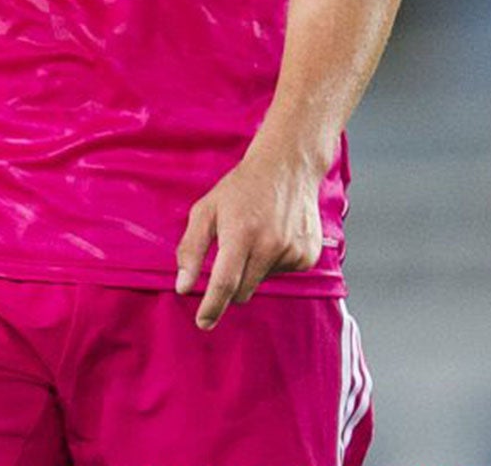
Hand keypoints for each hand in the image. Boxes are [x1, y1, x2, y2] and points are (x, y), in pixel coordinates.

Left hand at [174, 144, 323, 329]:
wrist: (286, 168)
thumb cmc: (240, 189)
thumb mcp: (206, 210)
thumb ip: (191, 248)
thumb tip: (182, 285)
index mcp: (241, 234)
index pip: (224, 283)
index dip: (211, 307)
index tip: (202, 323)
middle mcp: (270, 246)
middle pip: (242, 291)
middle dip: (229, 287)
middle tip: (228, 257)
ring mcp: (292, 252)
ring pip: (261, 282)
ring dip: (253, 269)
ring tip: (255, 234)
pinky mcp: (308, 257)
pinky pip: (282, 274)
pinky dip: (272, 262)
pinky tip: (273, 235)